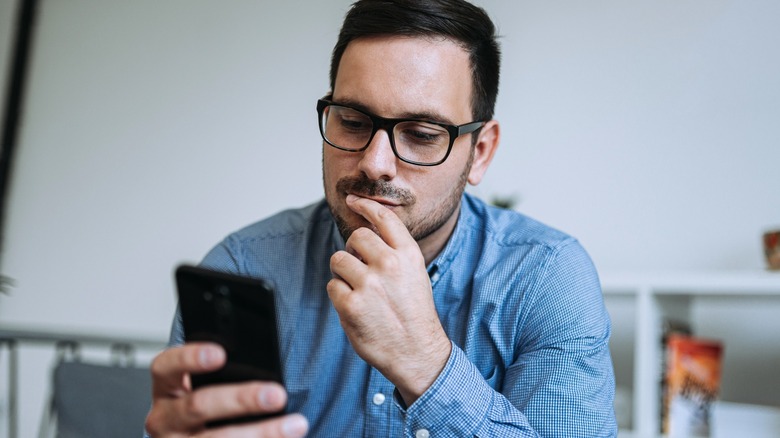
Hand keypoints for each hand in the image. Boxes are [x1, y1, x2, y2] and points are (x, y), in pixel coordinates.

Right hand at [145, 342, 307, 436]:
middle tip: (278, 395)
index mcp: (166, 389)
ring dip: (262, 433)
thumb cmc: (208, 406)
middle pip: (199, 405)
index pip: (166, 366)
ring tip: (296, 425)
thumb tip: (267, 366)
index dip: (190, 358)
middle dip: (242, 399)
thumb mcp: (204, 387)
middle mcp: (163, 420)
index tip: (221, 354)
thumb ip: (225, 374)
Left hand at [327, 194, 451, 404]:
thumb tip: (364, 230)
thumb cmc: (413, 312)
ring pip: (339, 260)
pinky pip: (333, 286)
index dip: (364, 206)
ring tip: (360, 292)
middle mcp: (389, 264)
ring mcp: (369, 284)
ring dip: (344, 274)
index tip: (352, 201)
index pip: (383, 218)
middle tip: (361, 269)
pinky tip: (356, 308)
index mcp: (408, 254)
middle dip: (353, 251)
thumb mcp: (415, 274)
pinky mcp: (351, 304)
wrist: (417, 351)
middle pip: (355, 237)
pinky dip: (340, 296)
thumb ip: (394, 252)